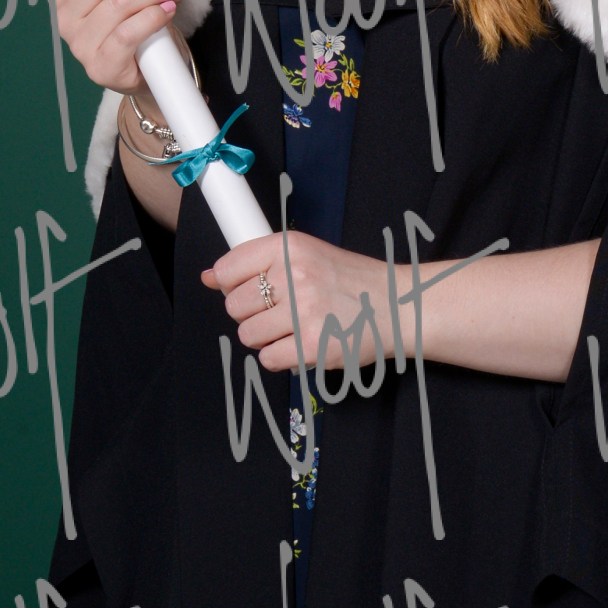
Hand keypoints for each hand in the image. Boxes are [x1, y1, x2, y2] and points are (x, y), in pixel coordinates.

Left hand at [203, 232, 390, 373]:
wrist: (398, 305)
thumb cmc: (352, 281)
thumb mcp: (308, 255)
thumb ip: (258, 263)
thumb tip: (209, 276)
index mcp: (291, 246)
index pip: (228, 268)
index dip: (232, 285)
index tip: (247, 289)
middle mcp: (294, 275)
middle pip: (234, 306)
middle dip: (251, 314)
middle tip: (280, 311)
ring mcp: (303, 312)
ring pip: (248, 336)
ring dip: (265, 338)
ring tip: (293, 328)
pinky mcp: (312, 346)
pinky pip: (269, 360)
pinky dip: (282, 357)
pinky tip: (302, 343)